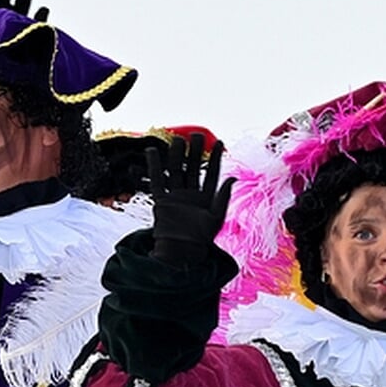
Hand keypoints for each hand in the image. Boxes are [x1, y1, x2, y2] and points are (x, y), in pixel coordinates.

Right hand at [147, 133, 232, 266]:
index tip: (218, 142)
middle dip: (194, 152)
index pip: (211, 173)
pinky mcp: (161, 201)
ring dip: (177, 155)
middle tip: (196, 135)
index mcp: (206, 198)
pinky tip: (153, 152)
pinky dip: (154, 166)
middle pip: (192, 168)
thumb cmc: (201, 238)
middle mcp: (190, 195)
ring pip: (176, 171)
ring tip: (178, 139)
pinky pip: (157, 180)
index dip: (215, 158)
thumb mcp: (217, 216)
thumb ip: (223, 196)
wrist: (182, 251)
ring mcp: (175, 197)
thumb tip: (232, 178)